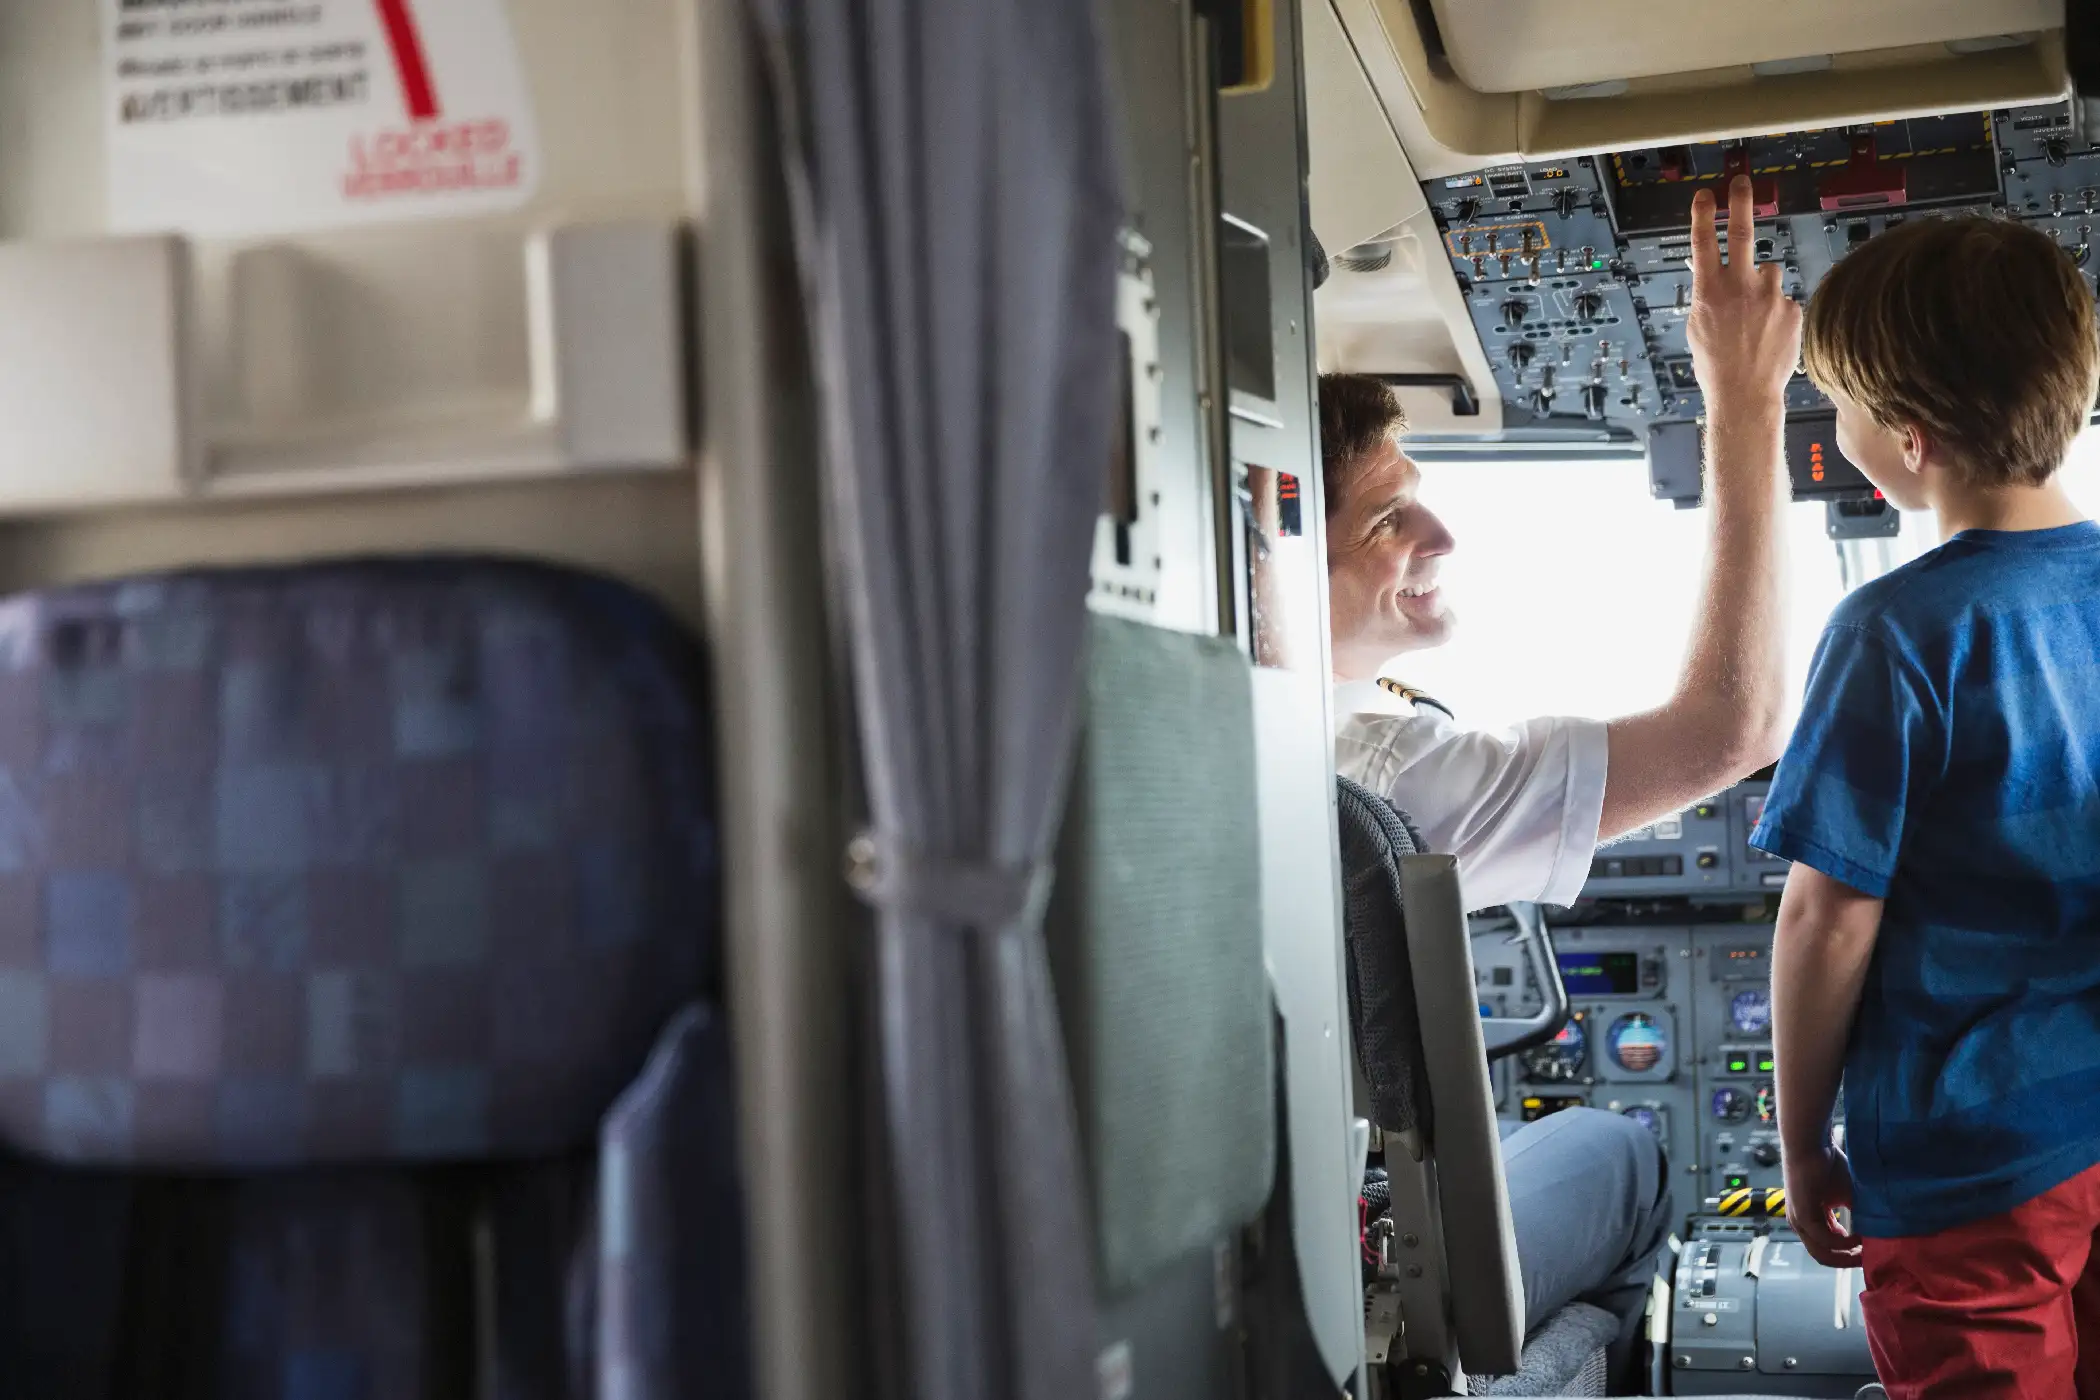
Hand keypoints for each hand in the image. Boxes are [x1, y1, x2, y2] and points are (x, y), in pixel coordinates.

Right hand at [1687, 175, 1802, 417]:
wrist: (1745, 394)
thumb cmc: (1716, 365)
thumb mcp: (1698, 325)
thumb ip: (1704, 292)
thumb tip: (1705, 267)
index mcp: (1709, 292)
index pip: (1703, 243)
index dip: (1703, 215)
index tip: (1705, 194)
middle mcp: (1740, 287)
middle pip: (1741, 233)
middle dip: (1740, 203)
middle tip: (1741, 181)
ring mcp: (1769, 296)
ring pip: (1769, 273)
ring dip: (1763, 285)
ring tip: (1756, 318)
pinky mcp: (1791, 308)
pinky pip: (1784, 299)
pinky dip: (1777, 311)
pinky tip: (1769, 334)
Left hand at [1783, 1140, 1861, 1267]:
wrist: (1811, 1146)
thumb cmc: (1828, 1165)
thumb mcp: (1848, 1196)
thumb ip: (1858, 1215)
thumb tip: (1878, 1232)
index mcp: (1812, 1220)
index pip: (1828, 1249)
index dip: (1848, 1255)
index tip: (1869, 1254)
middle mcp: (1802, 1224)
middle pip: (1824, 1256)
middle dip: (1848, 1262)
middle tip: (1870, 1260)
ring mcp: (1799, 1222)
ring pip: (1822, 1253)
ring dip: (1847, 1255)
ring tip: (1867, 1250)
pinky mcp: (1802, 1216)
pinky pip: (1824, 1240)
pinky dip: (1843, 1243)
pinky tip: (1858, 1238)